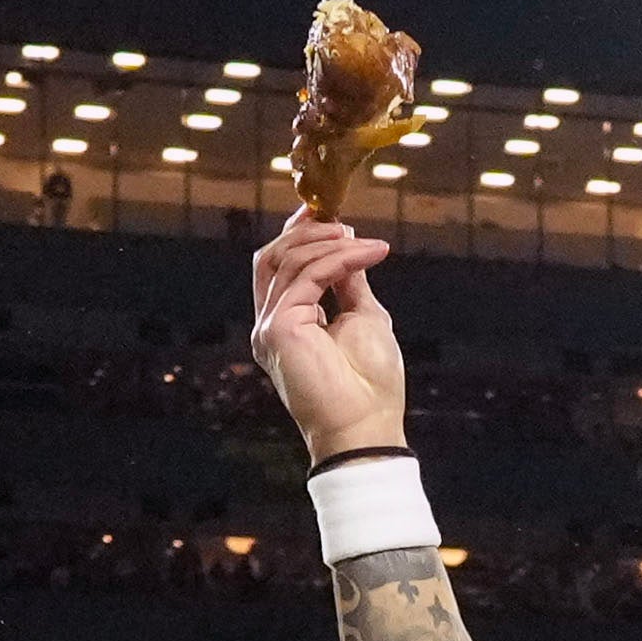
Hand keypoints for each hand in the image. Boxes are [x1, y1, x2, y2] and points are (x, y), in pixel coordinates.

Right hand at [245, 213, 408, 460]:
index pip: (281, 267)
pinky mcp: (278, 328)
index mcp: (288, 323)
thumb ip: (350, 283)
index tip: (331, 215)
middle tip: (345, 223)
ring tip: (367, 244)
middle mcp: (271, 323)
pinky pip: (307, 276)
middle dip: (307, 232)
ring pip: (287, 261)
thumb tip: (349, 246)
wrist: (368, 426)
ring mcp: (270, 326)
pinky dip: (339, 259)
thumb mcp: (364, 318)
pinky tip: (368, 254)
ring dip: (331, 244)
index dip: (300, 235)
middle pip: (272, 257)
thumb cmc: (371, 385)